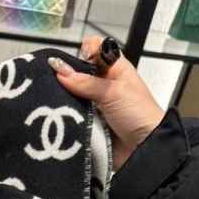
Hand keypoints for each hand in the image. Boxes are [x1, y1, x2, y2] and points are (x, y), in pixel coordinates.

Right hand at [48, 36, 164, 170]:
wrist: (144, 149)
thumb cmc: (138, 114)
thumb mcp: (113, 92)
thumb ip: (85, 81)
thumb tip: (58, 69)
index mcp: (115, 69)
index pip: (94, 49)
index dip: (83, 52)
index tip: (75, 66)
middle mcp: (103, 84)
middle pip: (78, 73)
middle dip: (66, 78)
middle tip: (57, 85)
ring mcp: (94, 105)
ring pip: (71, 96)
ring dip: (64, 100)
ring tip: (54, 103)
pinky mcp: (88, 123)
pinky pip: (71, 116)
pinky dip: (65, 117)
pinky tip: (56, 117)